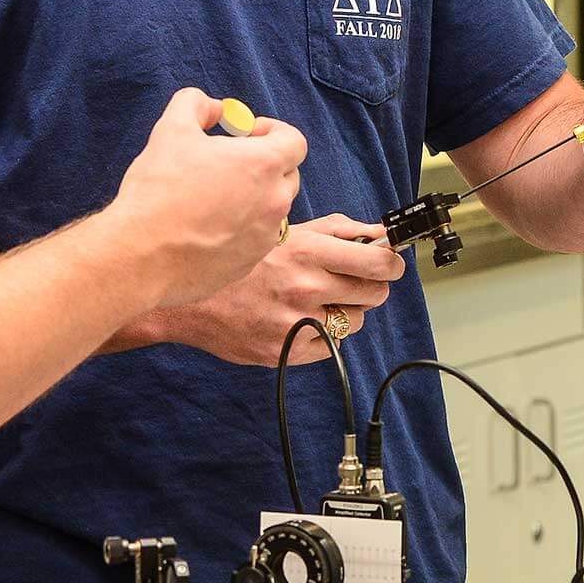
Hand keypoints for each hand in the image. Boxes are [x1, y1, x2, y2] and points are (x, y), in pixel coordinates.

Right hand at [102, 89, 305, 310]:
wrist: (142, 256)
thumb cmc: (159, 189)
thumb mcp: (171, 128)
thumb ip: (197, 104)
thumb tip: (215, 109)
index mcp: (264, 165)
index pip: (295, 141)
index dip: (273, 131)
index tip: (246, 135)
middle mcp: (274, 202)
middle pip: (287, 175)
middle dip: (264, 164)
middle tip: (227, 164)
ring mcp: (264, 237)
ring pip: (272, 209)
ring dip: (253, 198)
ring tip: (213, 197)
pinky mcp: (249, 263)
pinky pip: (255, 239)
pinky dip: (240, 229)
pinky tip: (205, 227)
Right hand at [182, 213, 404, 364]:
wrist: (192, 301)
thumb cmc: (242, 261)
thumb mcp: (287, 230)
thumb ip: (338, 230)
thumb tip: (380, 232)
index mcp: (307, 252)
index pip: (377, 262)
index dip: (392, 263)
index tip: (390, 263)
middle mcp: (305, 287)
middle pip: (374, 294)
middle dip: (371, 286)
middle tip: (355, 281)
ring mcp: (297, 323)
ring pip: (354, 322)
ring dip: (346, 311)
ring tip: (318, 300)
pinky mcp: (287, 351)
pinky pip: (330, 346)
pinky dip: (323, 334)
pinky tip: (300, 318)